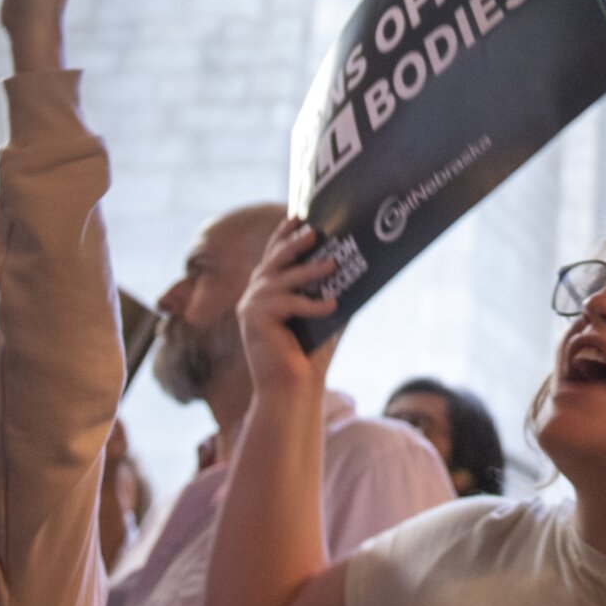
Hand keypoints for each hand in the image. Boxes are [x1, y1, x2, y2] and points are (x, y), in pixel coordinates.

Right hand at [235, 217, 339, 402]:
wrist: (291, 390)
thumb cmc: (308, 356)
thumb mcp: (321, 316)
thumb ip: (328, 291)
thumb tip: (354, 265)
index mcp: (265, 292)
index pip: (273, 256)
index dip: (284, 234)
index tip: (299, 215)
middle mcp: (254, 296)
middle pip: (274, 261)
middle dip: (293, 243)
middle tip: (314, 231)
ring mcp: (251, 308)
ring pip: (282, 280)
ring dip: (308, 271)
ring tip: (332, 264)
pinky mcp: (254, 322)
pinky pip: (287, 305)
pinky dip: (311, 305)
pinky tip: (332, 306)